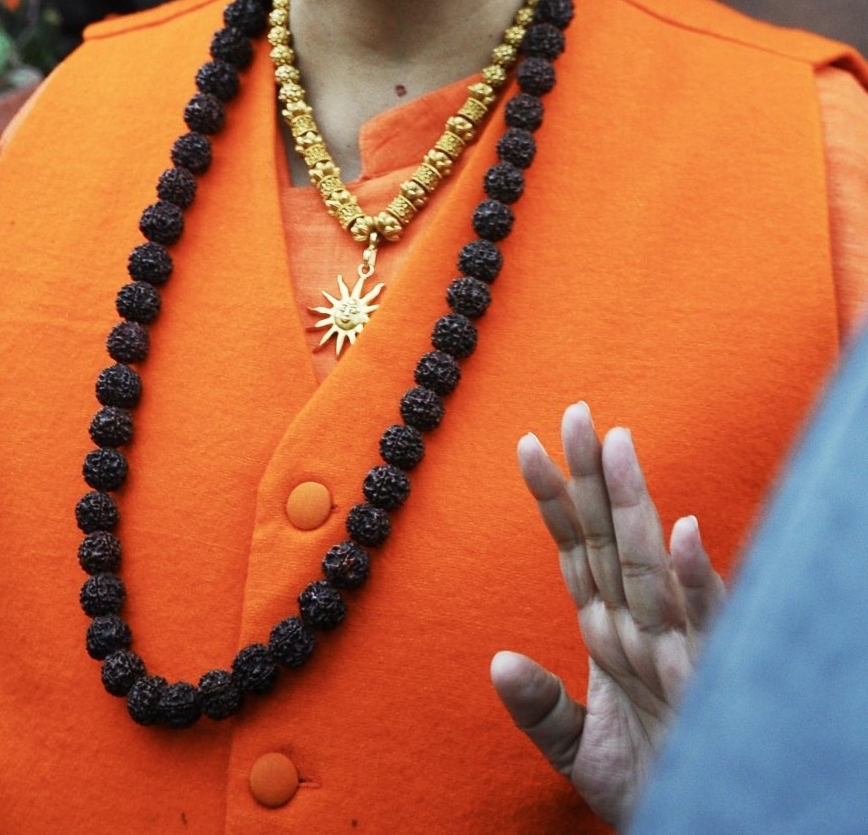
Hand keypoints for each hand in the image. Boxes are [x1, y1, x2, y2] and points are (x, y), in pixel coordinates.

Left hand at [490, 401, 724, 828]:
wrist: (694, 823)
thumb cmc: (647, 780)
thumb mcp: (578, 751)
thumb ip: (541, 708)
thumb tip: (498, 663)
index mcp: (607, 631)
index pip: (575, 551)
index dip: (552, 498)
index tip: (525, 444)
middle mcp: (639, 625)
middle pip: (609, 538)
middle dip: (592, 477)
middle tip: (576, 412)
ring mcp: (674, 644)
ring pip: (648, 563)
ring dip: (634, 505)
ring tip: (618, 448)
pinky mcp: (707, 676)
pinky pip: (704, 620)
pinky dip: (697, 577)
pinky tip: (685, 532)